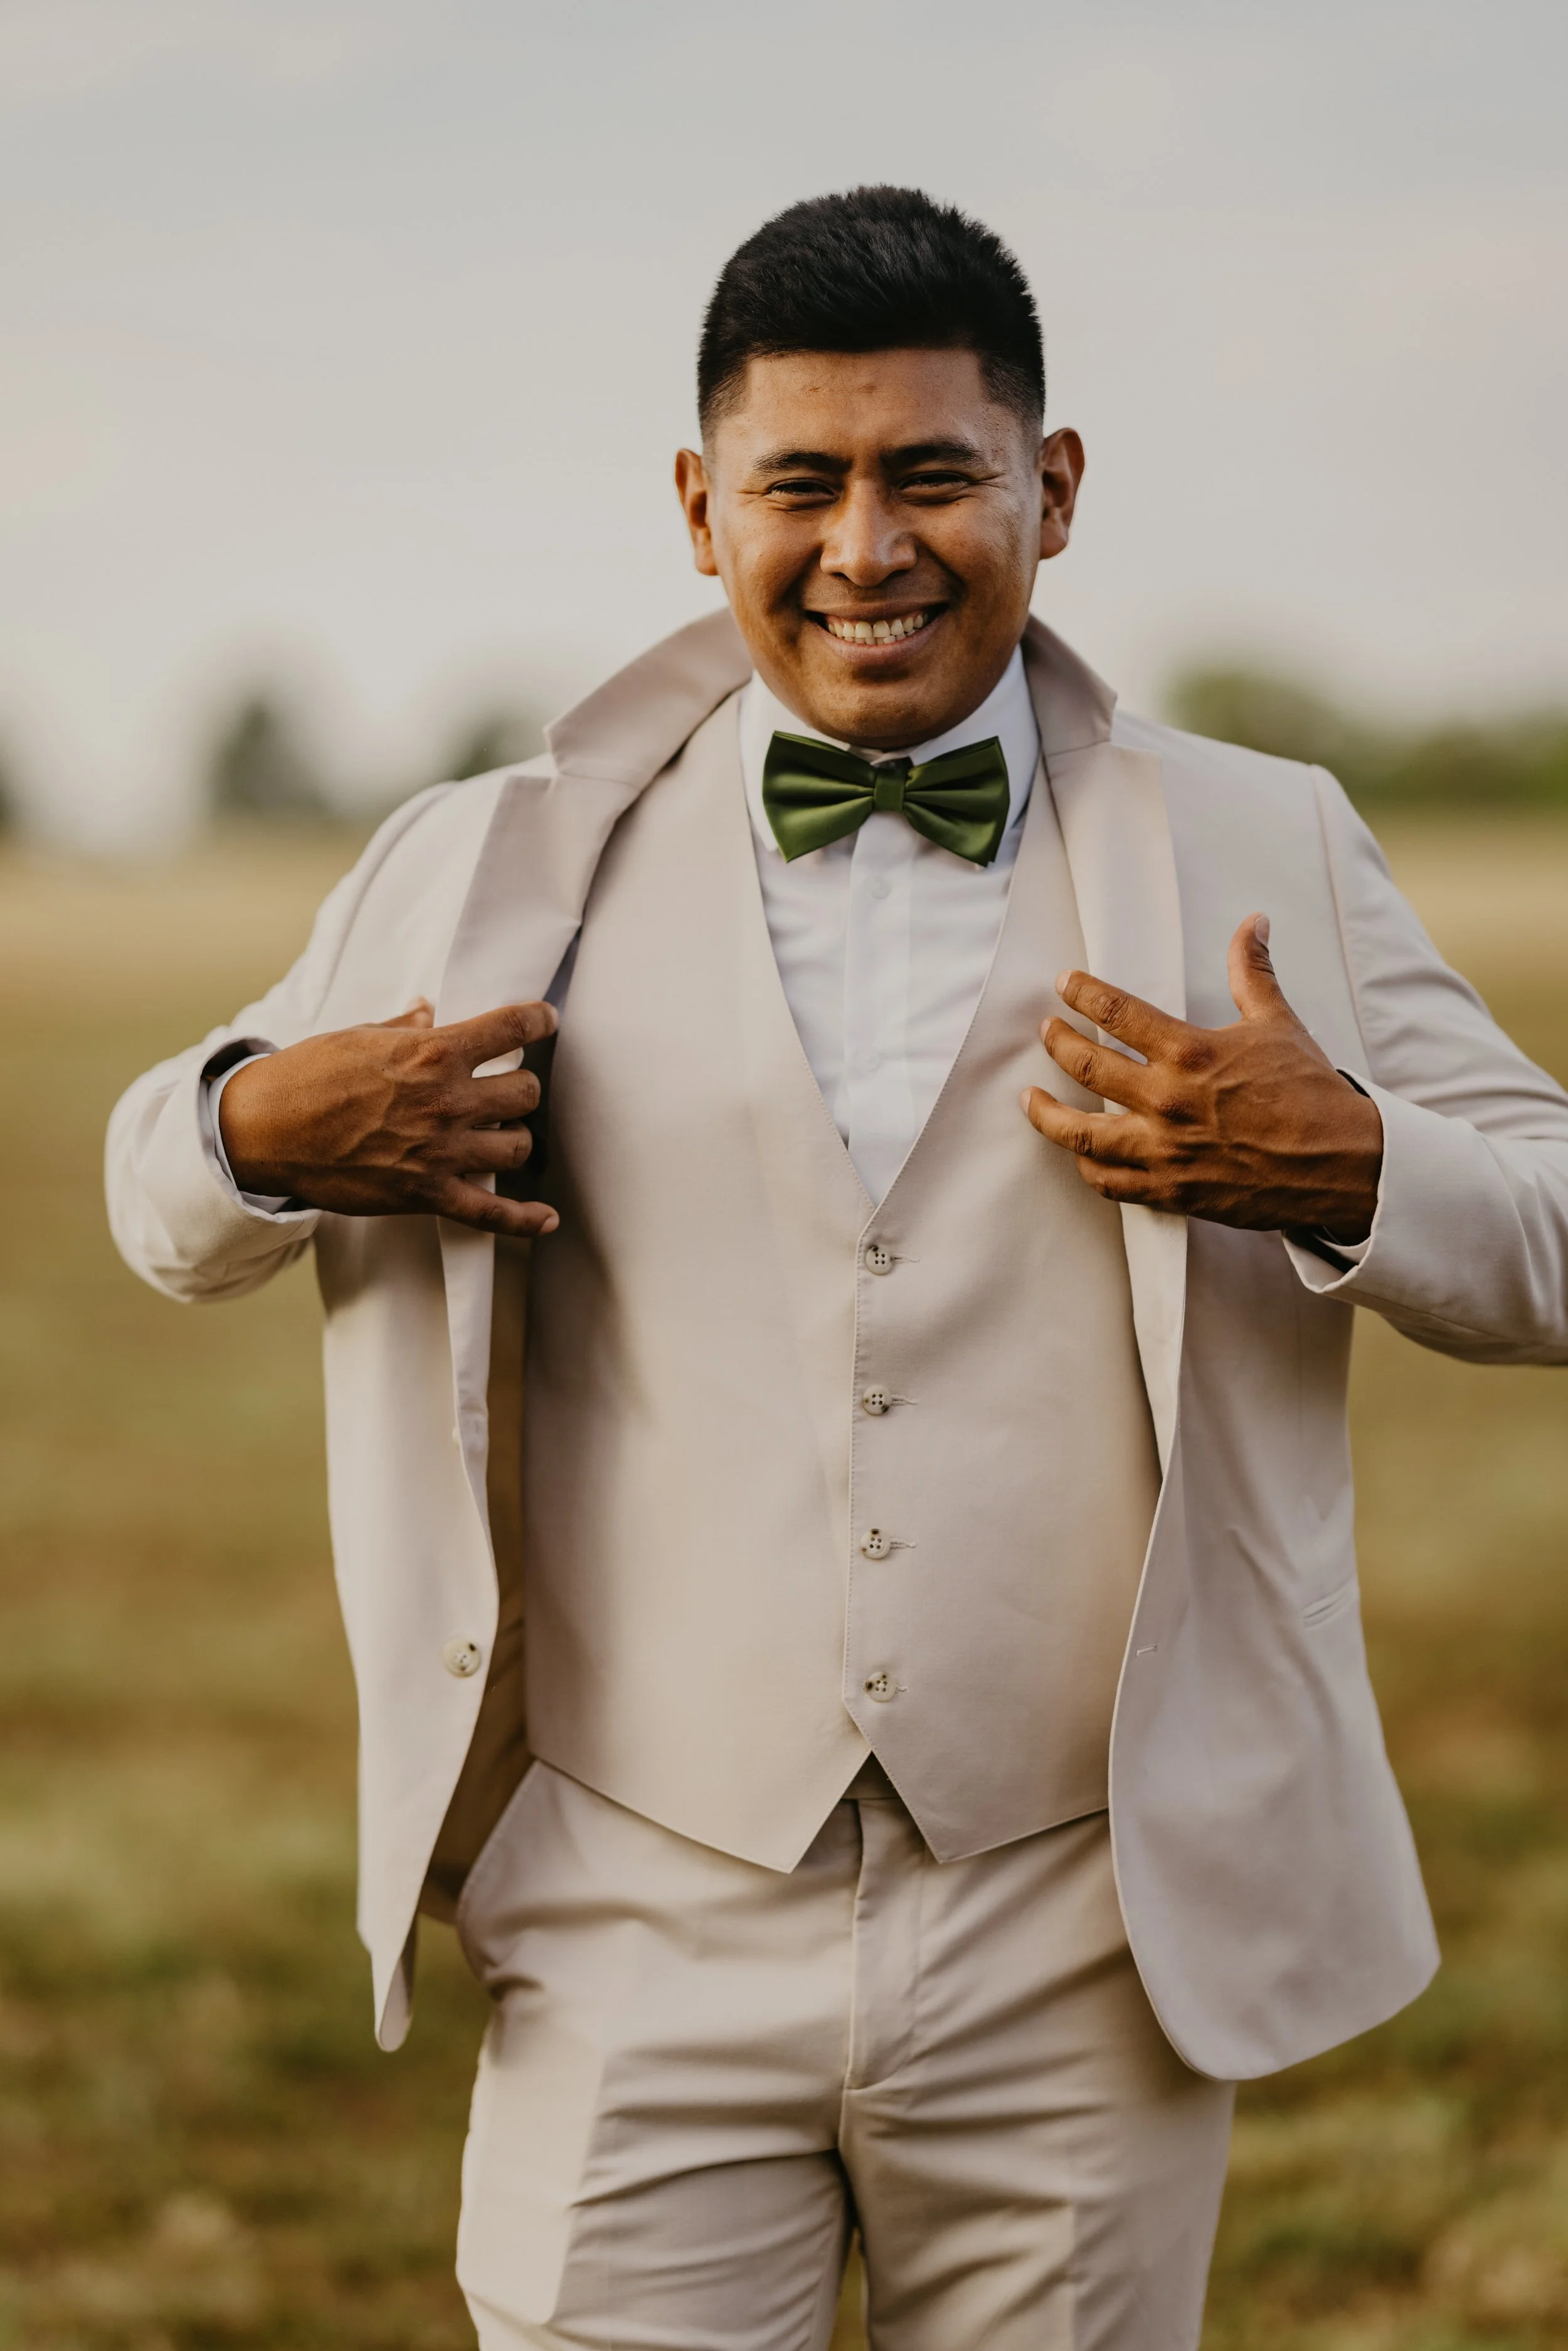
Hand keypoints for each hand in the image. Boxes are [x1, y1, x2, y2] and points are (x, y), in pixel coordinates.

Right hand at [219, 997, 559, 1237]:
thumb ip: (403, 1028)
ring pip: (519, 1145)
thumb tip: (427, 1010)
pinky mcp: (425, 1194)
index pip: (511, 1027)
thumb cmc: (307, 1076)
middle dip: (520, 1087)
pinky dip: (524, 1219)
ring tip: (499, 1133)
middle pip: (526, 1092)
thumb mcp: (357, 1037)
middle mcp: (446, 1101)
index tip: (545, 1020)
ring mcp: (440, 1152)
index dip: (538, 1020)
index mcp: (432, 1052)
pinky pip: (491, 1213)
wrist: (264, 1131)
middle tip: (503, 1087)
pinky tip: (546, 1219)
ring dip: (514, 1137)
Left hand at [1020, 915, 1382, 1239]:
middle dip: (1058, 1043)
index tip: (1065, 985)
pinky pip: (1110, 1182)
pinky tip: (1078, 1153)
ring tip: (1029, 1099)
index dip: (1083, 994)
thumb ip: (1251, 972)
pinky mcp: (1171, 1191)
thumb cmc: (1311, 1092)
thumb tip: (1252, 923)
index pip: (1116, 1013)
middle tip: (1047, 1032)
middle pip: (1085, 1068)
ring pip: (1081, 1134)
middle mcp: (1167, 1102)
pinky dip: (1087, 1166)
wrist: (1342, 1164)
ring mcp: (1165, 1151)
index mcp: (1189, 1054)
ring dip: (1047, 1114)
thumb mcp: (1278, 1023)